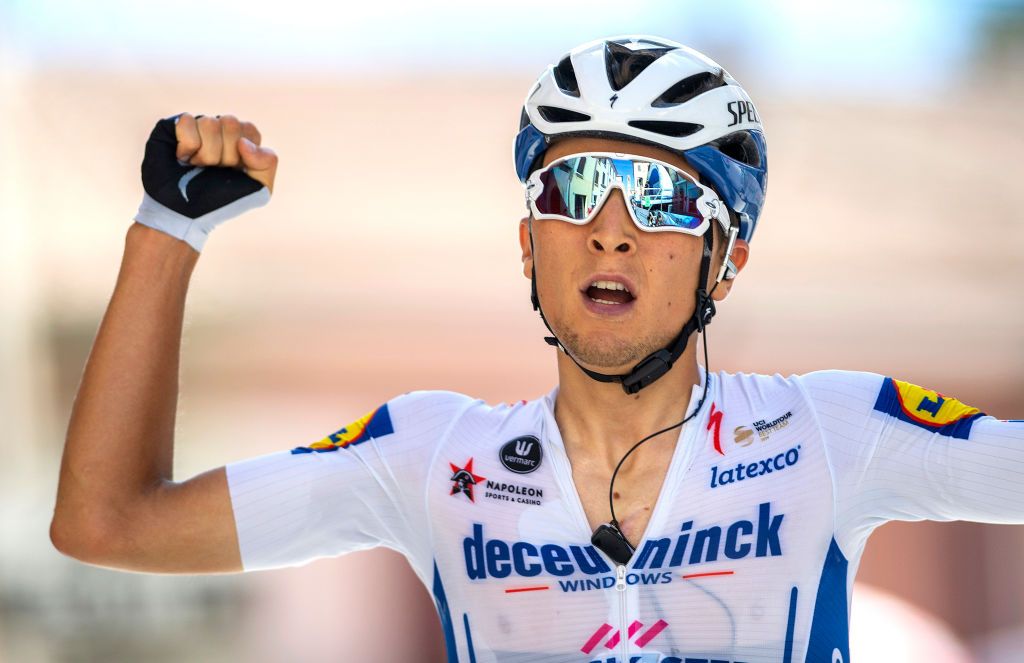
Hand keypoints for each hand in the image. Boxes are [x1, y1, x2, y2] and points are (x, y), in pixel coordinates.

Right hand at [134, 113, 277, 251]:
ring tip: (196, 167)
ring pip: (209, 122)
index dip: (242, 153)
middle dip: (224, 155)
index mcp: (240, 141)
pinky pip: (186, 121)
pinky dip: (187, 145)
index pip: (249, 130)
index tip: (233, 170)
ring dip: (204, 154)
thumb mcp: (259, 190)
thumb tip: (244, 142)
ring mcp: (197, 127)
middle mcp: (219, 131)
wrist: (183, 214)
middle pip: (231, 123)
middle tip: (213, 170)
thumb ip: (268, 163)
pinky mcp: (173, 126)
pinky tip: (182, 157)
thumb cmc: (219, 201)